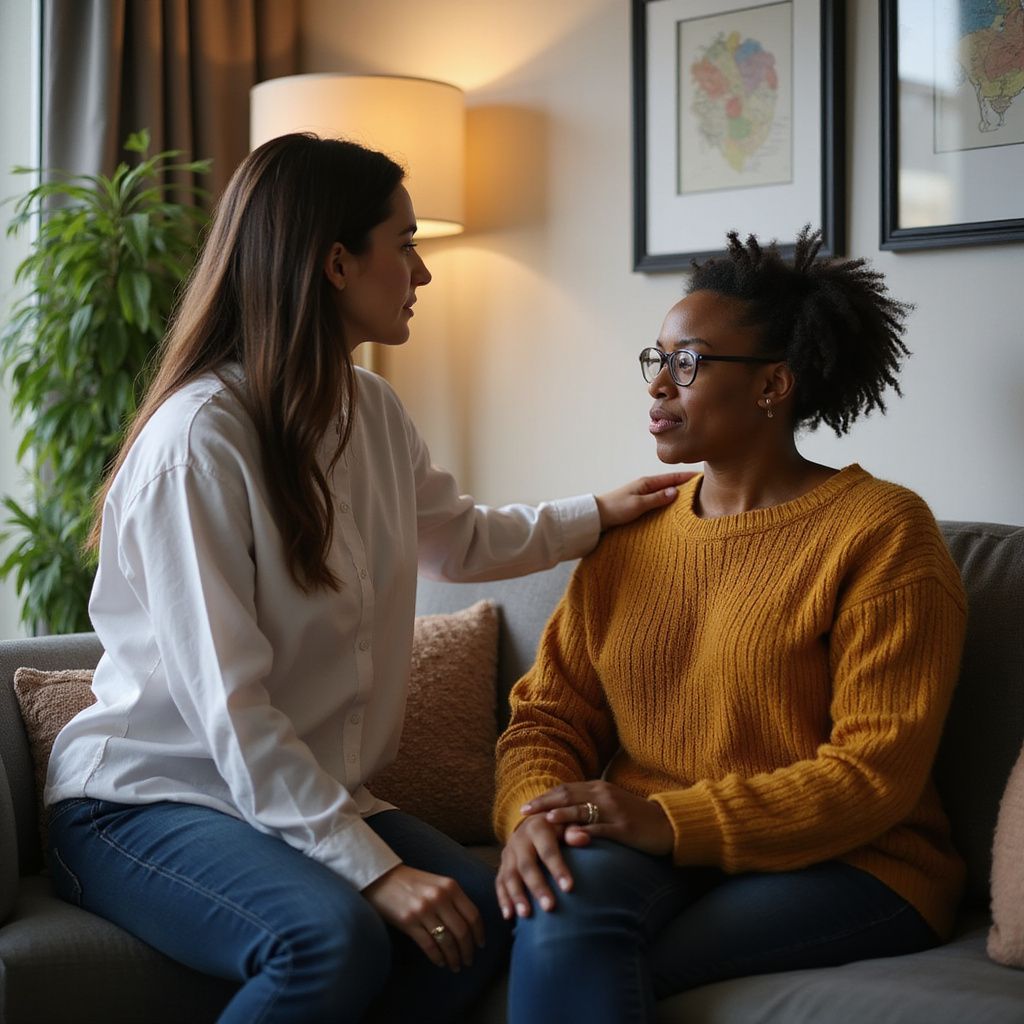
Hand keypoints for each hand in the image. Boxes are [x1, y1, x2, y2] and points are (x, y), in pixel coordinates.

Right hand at [363, 864, 484, 971]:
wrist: (382, 877)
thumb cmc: (411, 882)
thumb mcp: (437, 883)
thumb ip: (453, 898)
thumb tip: (469, 925)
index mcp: (450, 886)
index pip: (473, 914)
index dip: (479, 933)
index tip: (481, 945)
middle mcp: (439, 897)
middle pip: (462, 931)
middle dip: (468, 950)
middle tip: (469, 961)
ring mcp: (424, 910)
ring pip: (447, 941)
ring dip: (454, 957)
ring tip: (456, 965)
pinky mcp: (409, 922)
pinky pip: (429, 945)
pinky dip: (437, 957)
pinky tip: (440, 962)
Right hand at [495, 814, 573, 919]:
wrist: (533, 822)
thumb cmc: (558, 827)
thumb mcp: (567, 824)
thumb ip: (574, 831)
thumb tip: (583, 838)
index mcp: (536, 827)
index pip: (547, 850)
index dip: (557, 868)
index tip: (569, 888)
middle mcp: (519, 840)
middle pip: (526, 866)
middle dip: (537, 887)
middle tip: (550, 907)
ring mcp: (508, 854)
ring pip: (510, 876)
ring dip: (517, 896)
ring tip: (526, 915)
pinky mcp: (502, 865)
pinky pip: (499, 883)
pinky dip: (503, 900)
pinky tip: (509, 916)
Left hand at [521, 780, 673, 856]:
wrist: (667, 824)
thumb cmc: (633, 817)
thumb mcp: (609, 806)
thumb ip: (588, 805)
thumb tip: (560, 814)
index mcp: (598, 788)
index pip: (565, 790)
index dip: (544, 797)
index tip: (525, 807)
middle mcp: (603, 795)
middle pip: (568, 796)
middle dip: (544, 804)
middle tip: (524, 813)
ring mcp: (614, 811)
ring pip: (582, 810)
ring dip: (561, 814)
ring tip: (543, 821)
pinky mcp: (624, 828)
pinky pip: (601, 829)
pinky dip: (585, 832)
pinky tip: (572, 838)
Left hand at [595, 472, 695, 529]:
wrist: (597, 516)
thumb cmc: (616, 509)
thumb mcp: (638, 504)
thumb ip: (657, 498)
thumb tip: (677, 491)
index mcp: (647, 482)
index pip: (672, 477)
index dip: (688, 476)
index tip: (703, 476)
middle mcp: (646, 486)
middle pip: (671, 483)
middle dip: (686, 484)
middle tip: (704, 487)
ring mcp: (643, 494)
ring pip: (665, 491)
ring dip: (678, 493)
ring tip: (694, 496)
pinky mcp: (640, 503)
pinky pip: (659, 499)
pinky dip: (668, 500)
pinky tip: (674, 507)